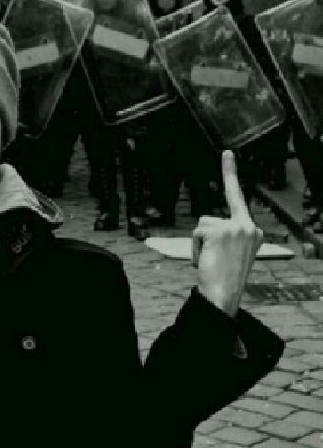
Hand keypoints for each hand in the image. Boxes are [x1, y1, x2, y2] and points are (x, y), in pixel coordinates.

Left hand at [192, 150, 262, 317]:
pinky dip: (196, 248)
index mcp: (252, 231)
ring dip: (199, 245)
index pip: (237, 198)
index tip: (226, 153)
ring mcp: (237, 227)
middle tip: (212, 257)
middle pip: (208, 219)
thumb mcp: (231, 253)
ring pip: (201, 225)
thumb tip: (206, 229)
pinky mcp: (223, 231)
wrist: (224, 294)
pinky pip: (197, 233)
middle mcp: (249, 226)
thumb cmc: (223, 278)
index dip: (229, 173)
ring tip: (210, 261)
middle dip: (203, 237)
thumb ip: (225, 236)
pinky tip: (206, 260)